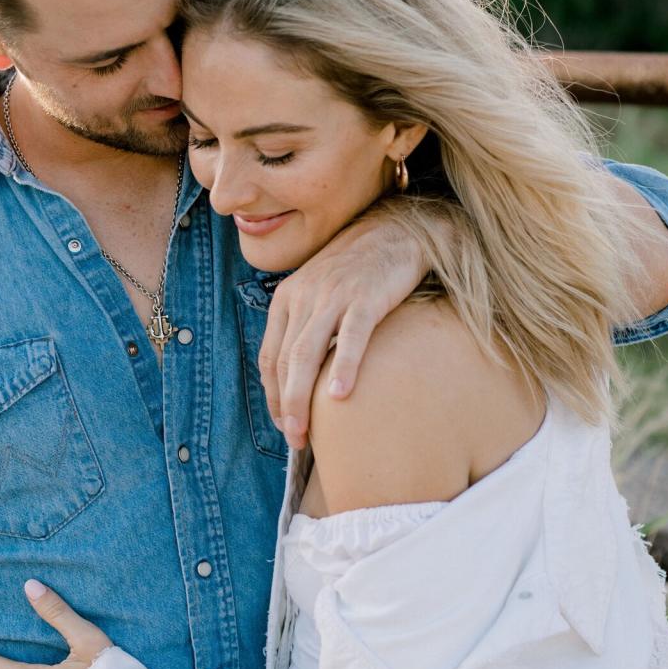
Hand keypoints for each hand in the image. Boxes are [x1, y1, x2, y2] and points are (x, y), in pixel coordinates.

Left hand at [260, 203, 426, 449]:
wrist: (398, 231)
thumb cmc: (360, 269)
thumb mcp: (320, 291)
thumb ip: (306, 325)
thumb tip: (303, 375)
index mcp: (287, 298)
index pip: (269, 357)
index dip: (272, 396)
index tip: (283, 423)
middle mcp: (303, 296)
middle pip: (284, 361)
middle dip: (285, 406)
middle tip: (295, 438)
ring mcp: (333, 296)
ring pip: (307, 354)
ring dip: (302, 398)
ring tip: (305, 430)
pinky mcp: (365, 297)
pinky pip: (350, 338)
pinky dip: (343, 367)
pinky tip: (340, 396)